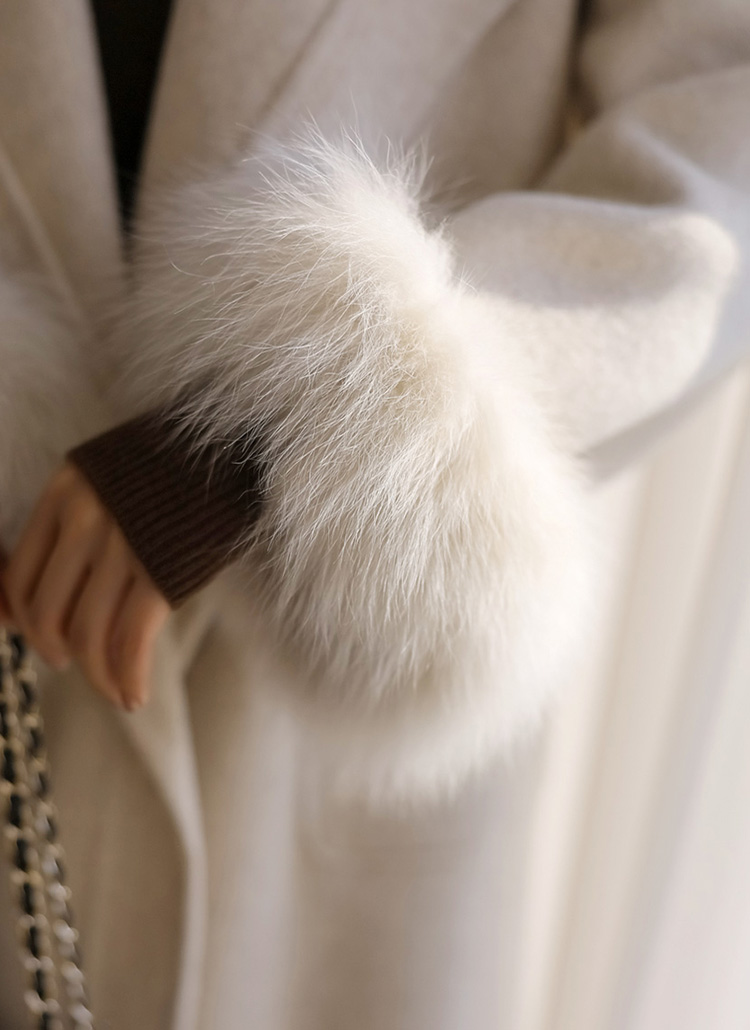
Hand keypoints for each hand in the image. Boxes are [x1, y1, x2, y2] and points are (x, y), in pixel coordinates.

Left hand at [0, 462, 169, 709]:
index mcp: (62, 494)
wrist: (235, 447)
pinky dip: (129, 678)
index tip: (41, 638)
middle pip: (49, 613)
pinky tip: (135, 696)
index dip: (23, 622)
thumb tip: (40, 594)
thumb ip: (73, 521)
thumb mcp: (106, 479)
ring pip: (90, 635)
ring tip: (114, 692)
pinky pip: (131, 641)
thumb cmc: (172, 470)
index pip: (19, 577)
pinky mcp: (162, 573)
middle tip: (70, 663)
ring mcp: (123, 547)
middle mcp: (84, 520)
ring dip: (97, 677)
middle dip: (56, 651)